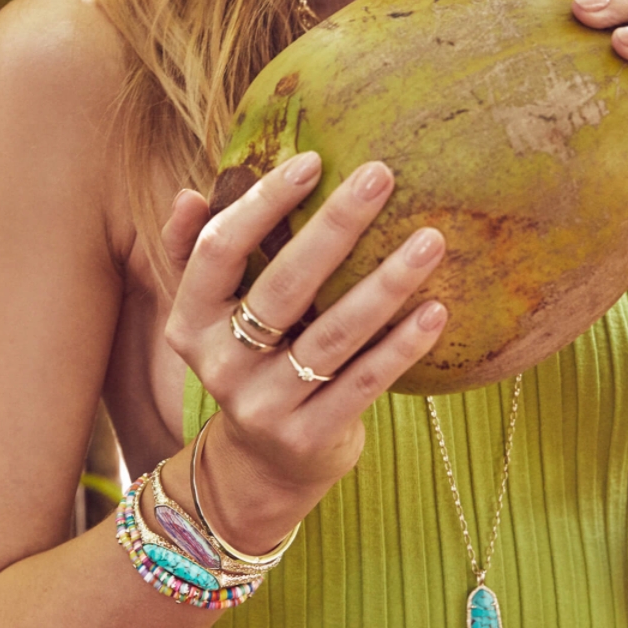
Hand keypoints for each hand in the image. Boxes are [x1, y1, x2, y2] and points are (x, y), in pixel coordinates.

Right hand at [162, 153, 446, 509]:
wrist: (261, 466)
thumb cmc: (248, 361)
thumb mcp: (211, 315)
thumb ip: (197, 253)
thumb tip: (191, 192)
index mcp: (190, 322)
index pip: (218, 251)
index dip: (261, 204)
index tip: (313, 161)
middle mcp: (221, 365)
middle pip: (283, 286)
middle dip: (334, 226)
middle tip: (381, 176)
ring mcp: (266, 405)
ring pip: (333, 335)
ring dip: (386, 284)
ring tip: (431, 239)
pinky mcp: (310, 437)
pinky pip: (364, 382)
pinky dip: (401, 346)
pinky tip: (436, 309)